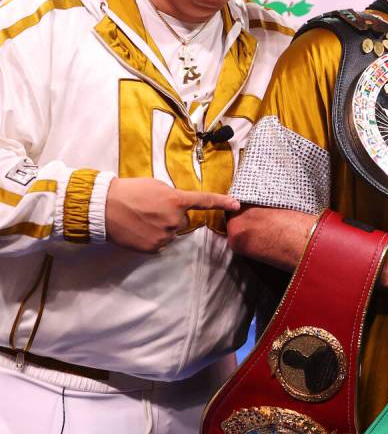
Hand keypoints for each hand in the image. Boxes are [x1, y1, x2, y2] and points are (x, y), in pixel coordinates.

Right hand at [106, 177, 239, 252]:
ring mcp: (165, 235)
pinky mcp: (154, 247)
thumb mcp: (155, 186)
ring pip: (171, 233)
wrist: (103, 208)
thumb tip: (179, 205)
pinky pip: (160, 243)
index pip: (204, 201)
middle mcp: (175, 220)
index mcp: (176, 200)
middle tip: (150, 209)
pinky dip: (152, 238)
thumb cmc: (128, 192)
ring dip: (161, 227)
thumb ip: (172, 195)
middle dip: (172, 216)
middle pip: (183, 221)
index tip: (237, 204)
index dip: (222, 202)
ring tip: (141, 219)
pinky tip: (139, 230)